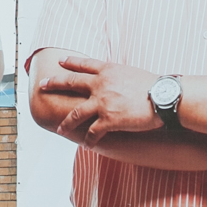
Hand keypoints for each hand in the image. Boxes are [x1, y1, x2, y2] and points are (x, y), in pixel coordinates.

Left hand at [43, 56, 161, 139]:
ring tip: (60, 130)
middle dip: (54, 83)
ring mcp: (103, 102)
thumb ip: (120, 77)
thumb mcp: (133, 73)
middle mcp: (101, 84)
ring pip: (76, 113)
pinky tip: (87, 145)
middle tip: (42, 85)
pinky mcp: (109, 119)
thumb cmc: (156, 86)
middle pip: (71, 82)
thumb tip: (119, 81)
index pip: (84, 64)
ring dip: (67, 123)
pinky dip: (89, 140)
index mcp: (109, 70)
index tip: (60, 62)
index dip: (70, 63)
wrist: (164, 97)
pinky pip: (93, 132)